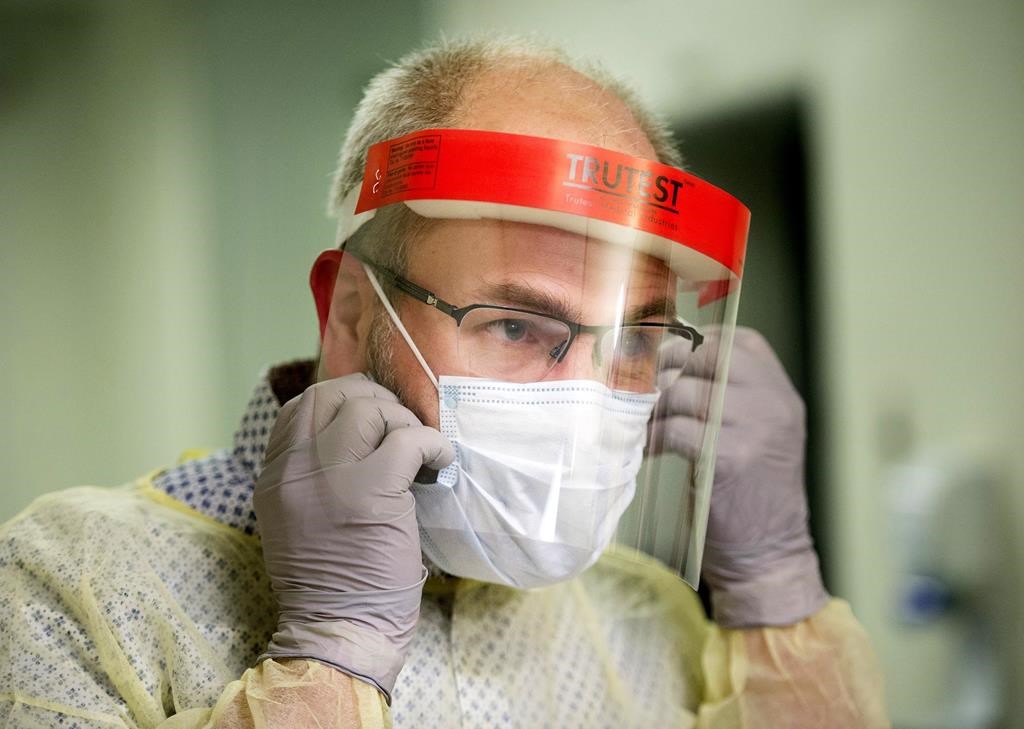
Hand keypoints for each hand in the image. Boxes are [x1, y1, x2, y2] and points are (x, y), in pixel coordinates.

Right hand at [253, 374, 454, 698]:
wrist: (338, 631)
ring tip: (419, 450)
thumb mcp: (298, 520)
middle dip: (372, 399)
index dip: (340, 400)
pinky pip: (408, 440)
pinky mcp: (372, 492)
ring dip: (403, 421)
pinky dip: (432, 444)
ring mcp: (330, 478)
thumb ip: (312, 476)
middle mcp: (295, 470)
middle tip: (398, 425)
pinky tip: (440, 463)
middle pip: (331, 394)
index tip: (369, 418)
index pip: (299, 407)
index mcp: (275, 477)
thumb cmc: (330, 585)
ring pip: (370, 410)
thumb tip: (357, 437)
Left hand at [651, 327, 827, 626]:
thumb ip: (725, 397)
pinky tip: (647, 450)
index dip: (693, 345)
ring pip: (684, 392)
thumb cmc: (748, 494)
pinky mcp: (730, 457)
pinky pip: (675, 429)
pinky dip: (653, 437)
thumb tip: (664, 363)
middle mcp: (774, 402)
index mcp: (781, 392)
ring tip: (642, 426)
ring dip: (654, 408)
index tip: (664, 363)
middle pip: (707, 356)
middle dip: (666, 368)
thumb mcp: (753, 433)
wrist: (769, 555)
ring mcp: (756, 428)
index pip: (736, 341)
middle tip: (642, 389)